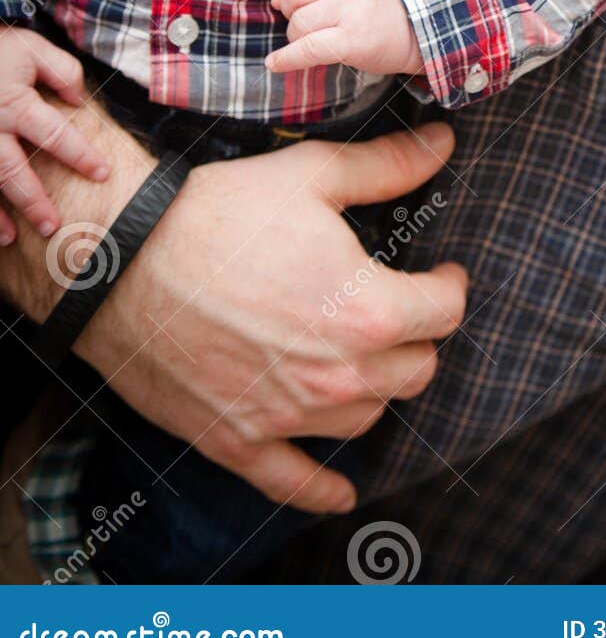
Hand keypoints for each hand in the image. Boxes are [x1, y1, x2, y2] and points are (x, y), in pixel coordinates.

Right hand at [0, 28, 108, 241]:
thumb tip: (80, 99)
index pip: (55, 134)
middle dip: (33, 200)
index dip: (80, 155)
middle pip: (13, 170)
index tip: (102, 174)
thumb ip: (62, 71)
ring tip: (12, 238)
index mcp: (16, 103)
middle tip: (52, 226)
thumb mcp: (33, 48)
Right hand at [73, 120, 465, 513]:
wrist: (123, 263)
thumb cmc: (220, 214)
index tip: (443, 275)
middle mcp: (338, 374)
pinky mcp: (241, 441)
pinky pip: (297, 483)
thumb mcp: (313, 175)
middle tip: (401, 312)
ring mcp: (290, 415)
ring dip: (376, 389)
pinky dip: (325, 490)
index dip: (449, 287)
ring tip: (365, 360)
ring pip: (368, 418)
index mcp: (367, 309)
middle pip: (415, 371)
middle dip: (416, 338)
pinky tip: (344, 493)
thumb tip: (443, 144)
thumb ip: (387, 167)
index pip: (444, 313)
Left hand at [257, 0, 423, 76]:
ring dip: (296, 35)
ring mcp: (351, 7)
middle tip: (304, 15)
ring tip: (315, 36)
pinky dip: (287, 59)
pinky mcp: (352, 39)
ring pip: (297, 23)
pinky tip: (276, 63)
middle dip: (288, 8)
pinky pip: (306, 49)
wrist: (420, 27)